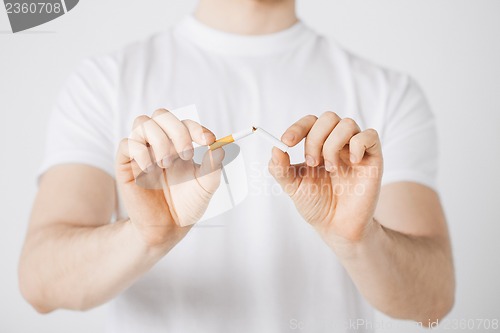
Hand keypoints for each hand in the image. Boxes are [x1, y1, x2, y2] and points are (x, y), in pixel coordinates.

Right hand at [116, 109, 223, 245]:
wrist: (168, 227)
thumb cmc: (187, 204)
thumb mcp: (206, 185)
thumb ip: (214, 166)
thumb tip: (220, 147)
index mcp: (179, 145)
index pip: (184, 123)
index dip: (196, 128)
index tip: (209, 140)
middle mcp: (160, 144)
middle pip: (161, 115)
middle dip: (177, 130)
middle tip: (186, 154)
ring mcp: (142, 152)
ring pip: (142, 123)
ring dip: (159, 139)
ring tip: (167, 163)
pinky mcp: (126, 164)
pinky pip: (126, 143)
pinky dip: (141, 152)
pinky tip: (150, 169)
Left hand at [269, 112, 382, 242]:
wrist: (337, 226)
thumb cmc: (317, 204)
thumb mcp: (292, 187)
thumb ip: (280, 168)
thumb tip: (274, 148)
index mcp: (318, 145)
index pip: (310, 122)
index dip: (297, 128)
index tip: (286, 142)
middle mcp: (337, 143)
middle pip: (328, 118)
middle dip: (315, 138)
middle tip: (311, 162)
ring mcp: (355, 149)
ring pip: (347, 124)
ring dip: (332, 145)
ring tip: (331, 168)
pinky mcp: (372, 158)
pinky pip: (369, 135)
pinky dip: (357, 145)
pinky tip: (352, 163)